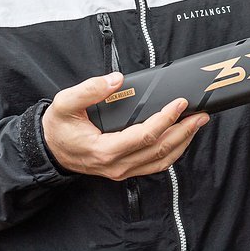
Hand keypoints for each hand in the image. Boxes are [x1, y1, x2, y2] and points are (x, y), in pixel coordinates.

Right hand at [42, 72, 209, 179]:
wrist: (48, 150)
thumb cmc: (58, 127)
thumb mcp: (65, 103)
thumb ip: (89, 90)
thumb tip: (115, 80)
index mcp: (105, 149)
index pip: (145, 136)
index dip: (166, 119)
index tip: (180, 103)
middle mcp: (117, 165)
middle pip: (160, 150)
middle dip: (184, 131)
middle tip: (201, 114)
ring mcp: (122, 170)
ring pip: (162, 161)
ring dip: (183, 142)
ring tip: (196, 124)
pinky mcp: (124, 170)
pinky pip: (155, 165)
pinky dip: (172, 152)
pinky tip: (180, 137)